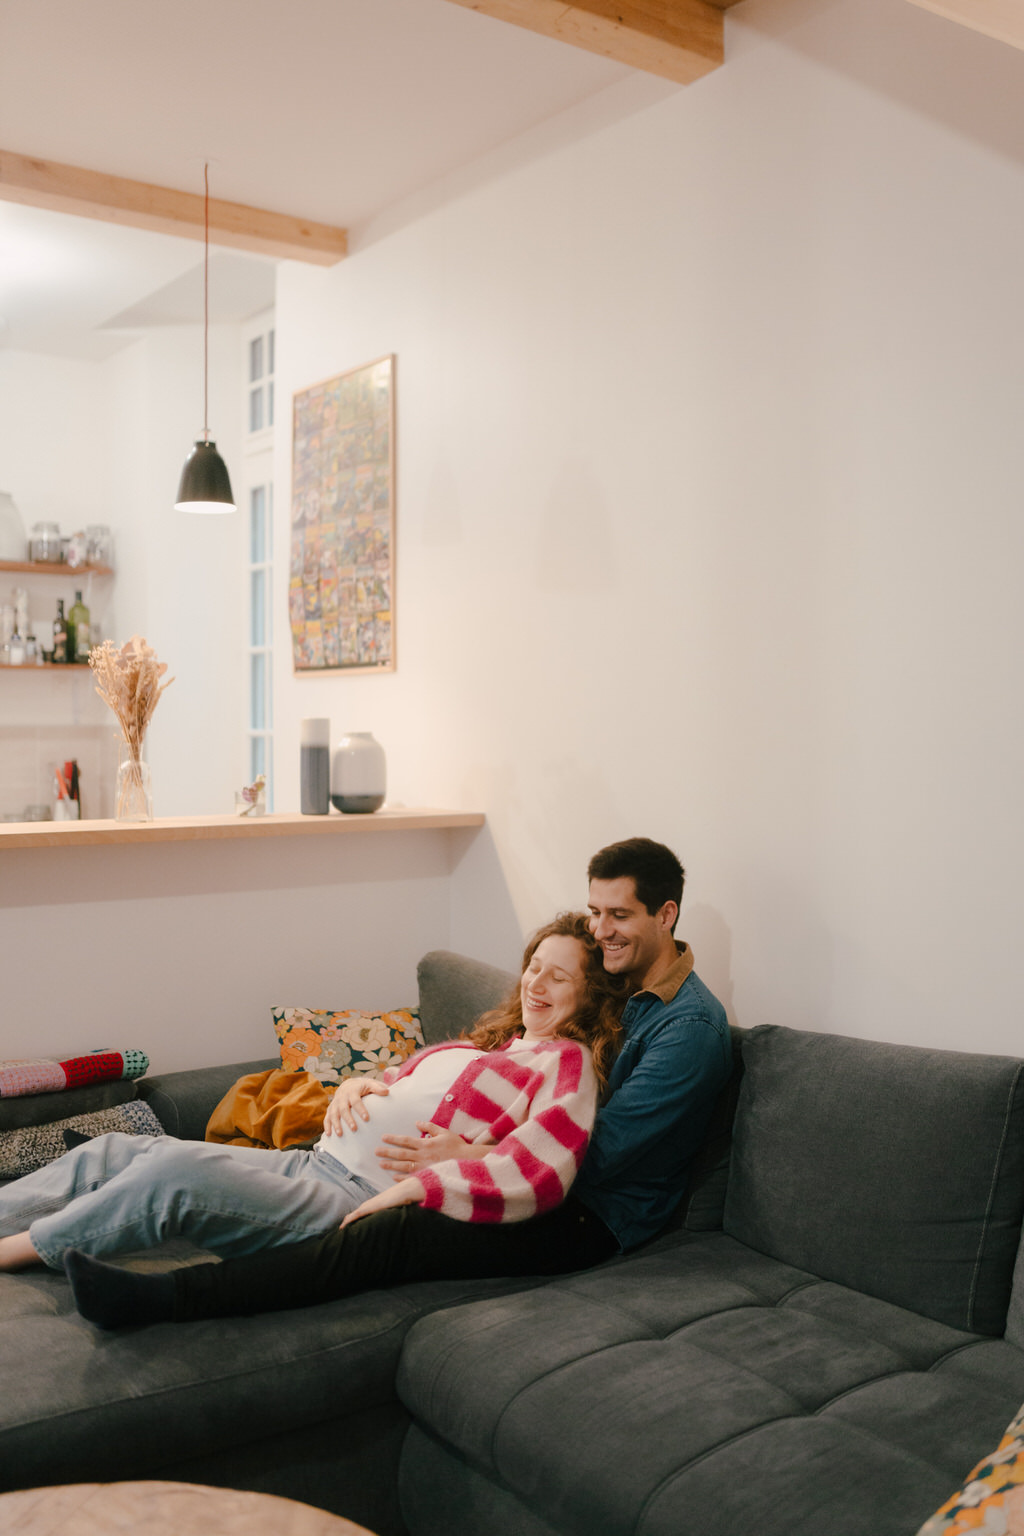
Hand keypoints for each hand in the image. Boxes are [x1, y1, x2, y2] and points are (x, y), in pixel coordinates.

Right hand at [322, 1076, 389, 1137]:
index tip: (366, 1118)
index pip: (356, 1101)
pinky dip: (327, 1126)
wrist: (348, 1085)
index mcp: (352, 1091)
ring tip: (340, 1134)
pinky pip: (327, 1117)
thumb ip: (378, 1088)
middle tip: (354, 1129)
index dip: (361, 1109)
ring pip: (333, 1114)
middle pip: (344, 1109)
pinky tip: (329, 1135)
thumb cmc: (363, 1087)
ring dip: (336, 1124)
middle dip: (348, 1119)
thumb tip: (387, 1091)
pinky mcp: (330, 1109)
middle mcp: (342, 1097)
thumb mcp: (371, 1084)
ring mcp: (335, 1103)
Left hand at [340, 1176, 425, 1227]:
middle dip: (350, 1220)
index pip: (364, 1211)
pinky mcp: (371, 1207)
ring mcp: (371, 1204)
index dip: (357, 1218)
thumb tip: (400, 1219)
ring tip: (342, 1228)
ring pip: (355, 1213)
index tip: (352, 1225)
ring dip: (348, 1221)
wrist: (407, 1190)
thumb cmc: (405, 1197)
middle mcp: (372, 1203)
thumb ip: (396, 1211)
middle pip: (357, 1212)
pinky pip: (358, 1214)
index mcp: (378, 1204)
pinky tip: (345, 1225)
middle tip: (343, 1228)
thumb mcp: (399, 1207)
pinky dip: (351, 1219)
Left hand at [376, 1122, 492, 1180]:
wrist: (468, 1161)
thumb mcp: (444, 1132)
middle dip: (388, 1152)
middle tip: (376, 1151)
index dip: (393, 1139)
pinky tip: (394, 1177)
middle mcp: (423, 1156)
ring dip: (391, 1165)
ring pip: (404, 1166)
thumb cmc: (457, 1146)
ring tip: (381, 1164)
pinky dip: (402, 1178)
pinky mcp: (428, 1176)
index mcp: (426, 1144)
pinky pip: (412, 1178)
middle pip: (401, 1154)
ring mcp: (424, 1167)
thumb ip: (430, 1127)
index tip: (383, 1137)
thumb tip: (417, 1122)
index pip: (406, 1140)